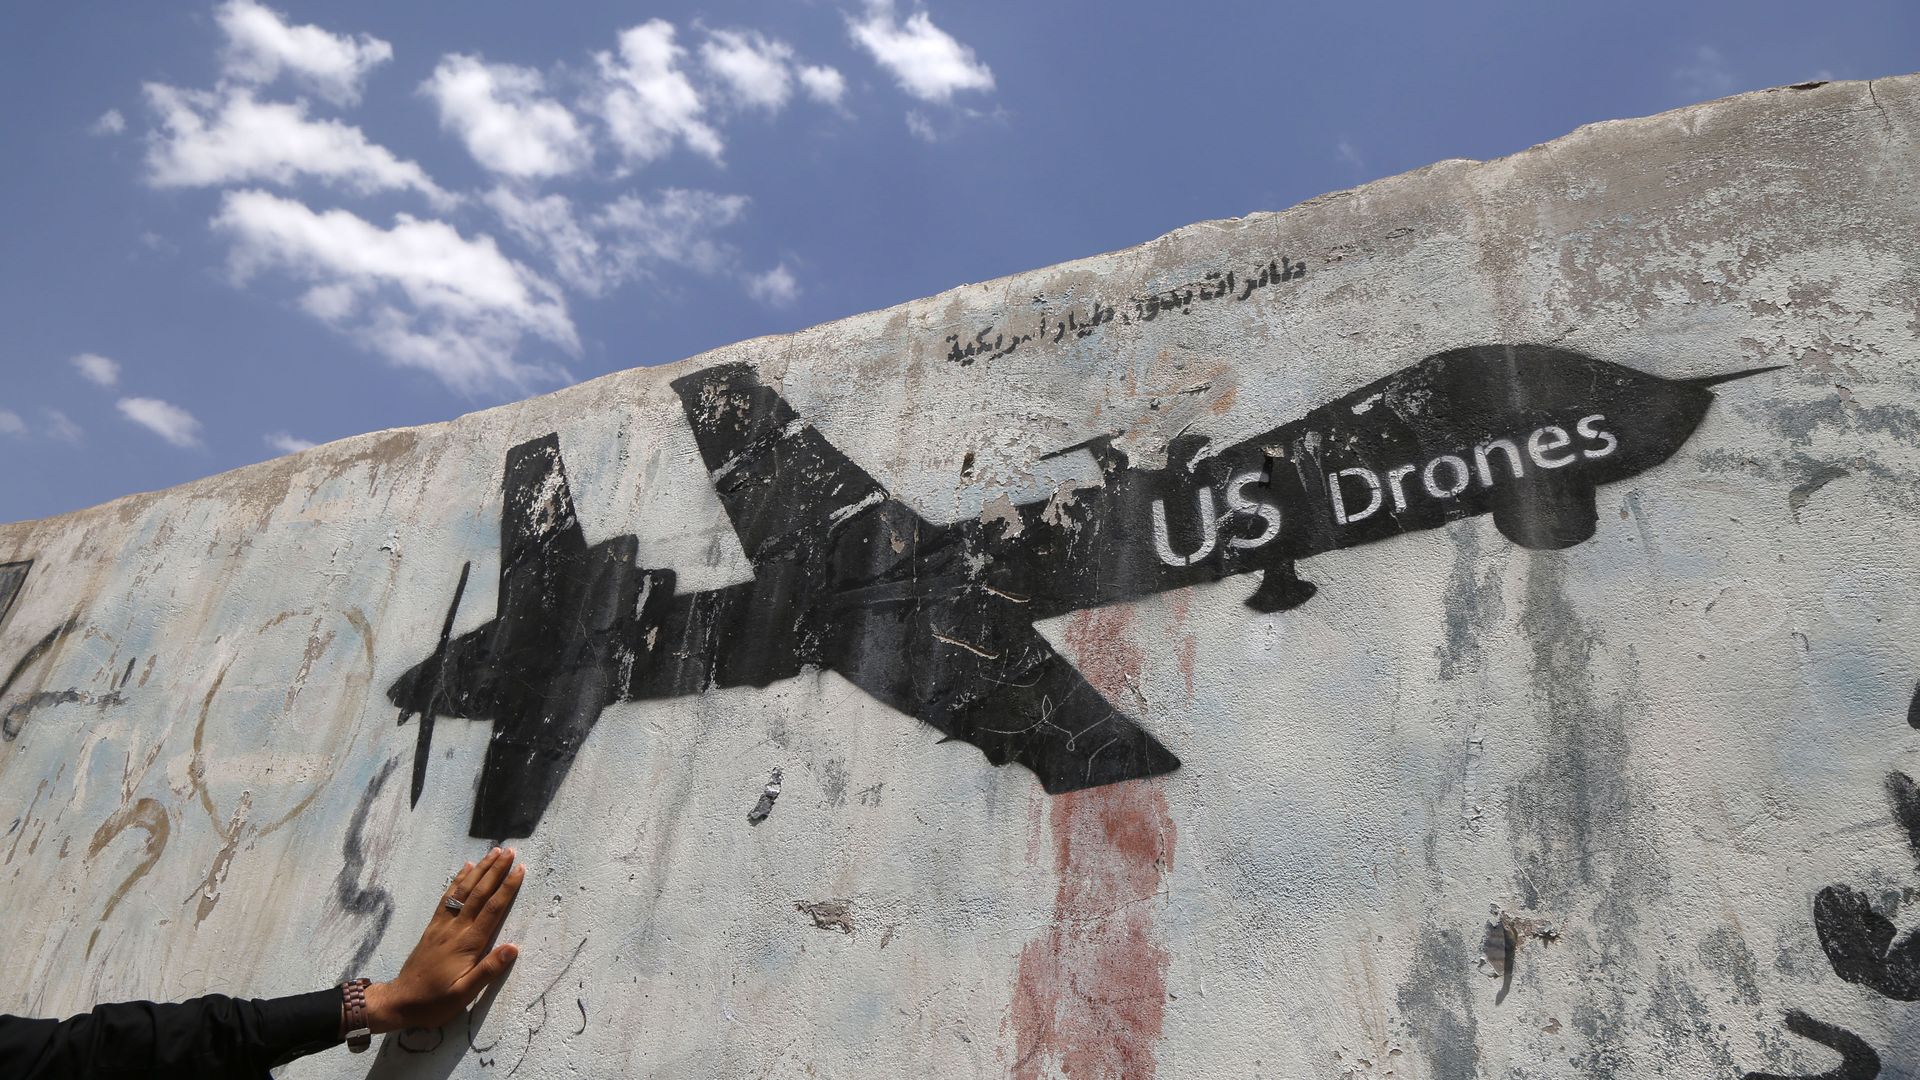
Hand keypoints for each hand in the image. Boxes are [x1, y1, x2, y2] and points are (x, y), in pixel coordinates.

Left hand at [364, 847, 525, 1032]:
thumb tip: (513, 947)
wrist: (400, 1001)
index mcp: (467, 943)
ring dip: (479, 870)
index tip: (520, 869)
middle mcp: (455, 929)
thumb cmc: (435, 1001)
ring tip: (492, 852)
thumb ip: (488, 970)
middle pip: (479, 894)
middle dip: (496, 871)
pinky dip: (457, 881)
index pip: (492, 909)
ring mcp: (442, 925)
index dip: (507, 888)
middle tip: (510, 851)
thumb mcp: (464, 993)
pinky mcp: (433, 927)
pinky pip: (447, 898)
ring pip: (464, 891)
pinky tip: (465, 869)